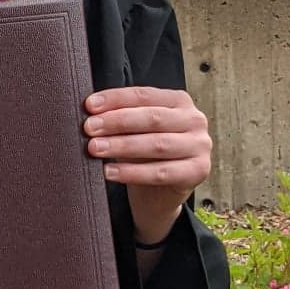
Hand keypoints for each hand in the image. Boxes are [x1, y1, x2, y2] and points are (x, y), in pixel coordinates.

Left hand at [82, 86, 211, 247]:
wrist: (160, 194)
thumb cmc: (146, 155)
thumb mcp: (136, 131)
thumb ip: (121, 118)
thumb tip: (90, 113)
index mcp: (179, 101)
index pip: (144, 95)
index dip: (115, 99)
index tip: (89, 106)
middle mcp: (194, 120)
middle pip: (152, 118)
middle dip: (116, 122)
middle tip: (89, 128)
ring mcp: (200, 146)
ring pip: (157, 144)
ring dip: (122, 146)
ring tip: (95, 149)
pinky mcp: (198, 171)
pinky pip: (161, 172)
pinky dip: (132, 172)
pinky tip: (110, 172)